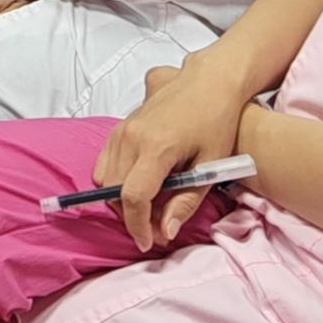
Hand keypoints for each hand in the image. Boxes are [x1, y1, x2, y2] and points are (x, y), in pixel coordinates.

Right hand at [92, 49, 255, 249]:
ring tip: (152, 205)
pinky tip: (143, 183)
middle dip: (131, 216)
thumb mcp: (211, 166)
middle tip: (156, 226)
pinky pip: (106, 162)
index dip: (138, 226)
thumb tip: (165, 232)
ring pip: (104, 178)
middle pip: (113, 191)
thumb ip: (185, 202)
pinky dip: (116, 181)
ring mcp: (122, 129)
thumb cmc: (217, 121)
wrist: (210, 81)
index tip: (148, 242)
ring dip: (122, 199)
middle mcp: (132, 137)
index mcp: (156, 147)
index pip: (133, 197)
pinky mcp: (121, 126)